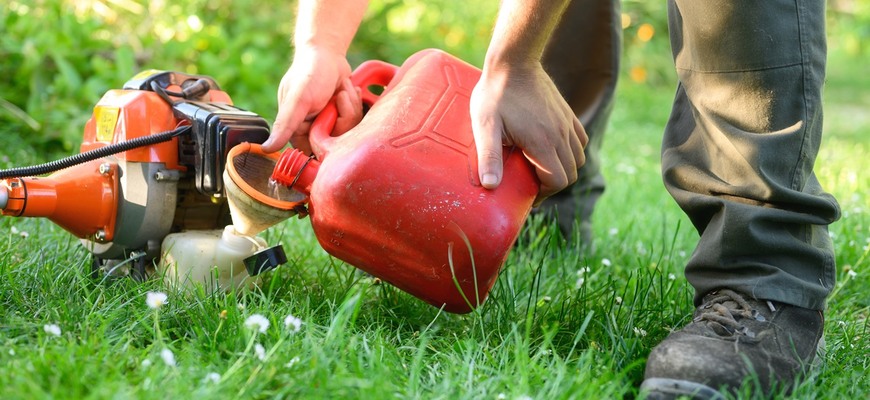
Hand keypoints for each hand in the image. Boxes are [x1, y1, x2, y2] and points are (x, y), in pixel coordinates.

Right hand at [263, 47, 353, 153]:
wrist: (326, 52)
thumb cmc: (309, 73)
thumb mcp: (297, 100)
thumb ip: (285, 125)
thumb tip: (266, 148)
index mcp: (296, 129)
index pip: (314, 149)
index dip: (325, 135)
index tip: (327, 117)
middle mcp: (312, 127)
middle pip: (336, 140)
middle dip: (342, 116)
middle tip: (337, 98)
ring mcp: (329, 121)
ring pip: (349, 129)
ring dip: (350, 105)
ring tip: (342, 90)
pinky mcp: (342, 114)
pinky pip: (356, 119)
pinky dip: (354, 101)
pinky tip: (346, 89)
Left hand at [470, 62, 587, 203]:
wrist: (513, 62)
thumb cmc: (495, 95)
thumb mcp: (485, 126)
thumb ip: (488, 156)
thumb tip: (490, 186)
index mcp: (543, 142)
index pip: (557, 181)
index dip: (543, 194)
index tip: (528, 196)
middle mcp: (560, 135)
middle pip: (570, 174)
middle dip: (553, 185)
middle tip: (532, 185)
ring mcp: (566, 123)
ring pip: (578, 159)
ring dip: (564, 169)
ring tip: (542, 170)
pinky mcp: (567, 114)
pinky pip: (580, 140)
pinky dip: (572, 152)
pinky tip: (554, 150)